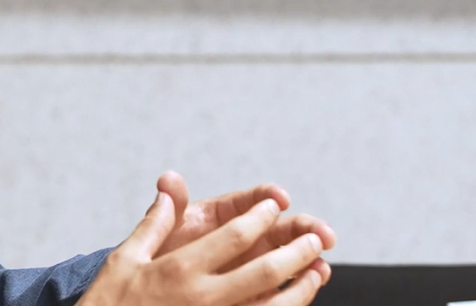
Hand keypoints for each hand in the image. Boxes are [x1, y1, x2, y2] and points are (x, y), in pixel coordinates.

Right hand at [77, 190, 327, 305]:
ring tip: (317, 270)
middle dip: (296, 251)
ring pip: (272, 305)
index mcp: (181, 268)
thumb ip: (153, 224)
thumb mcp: (125, 258)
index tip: (277, 204)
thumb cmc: (112, 302)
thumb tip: (168, 189)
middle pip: (264, 270)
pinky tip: (293, 303)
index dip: (261, 216)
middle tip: (318, 236)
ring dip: (300, 288)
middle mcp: (203, 297)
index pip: (234, 235)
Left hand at [154, 171, 335, 282]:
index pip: (248, 201)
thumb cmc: (157, 263)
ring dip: (308, 256)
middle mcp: (242, 238)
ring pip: (288, 256)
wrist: (155, 297)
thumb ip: (165, 212)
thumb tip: (167, 180)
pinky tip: (314, 278)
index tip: (278, 198)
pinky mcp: (255, 291)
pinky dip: (300, 281)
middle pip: (278, 228)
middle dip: (303, 228)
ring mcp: (251, 264)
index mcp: (219, 217)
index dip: (266, 197)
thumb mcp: (156, 238)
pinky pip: (282, 285)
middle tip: (320, 233)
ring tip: (320, 262)